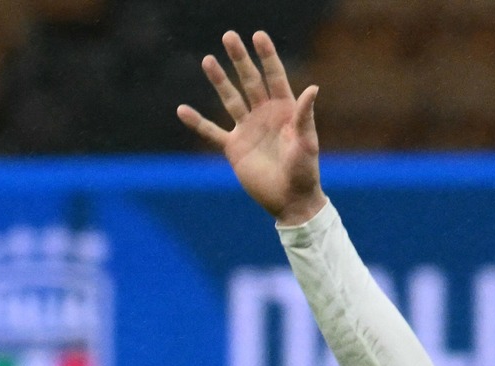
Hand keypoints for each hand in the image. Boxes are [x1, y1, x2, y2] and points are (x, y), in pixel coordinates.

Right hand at [177, 31, 326, 225]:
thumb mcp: (307, 143)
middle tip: (229, 36)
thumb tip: (312, 88)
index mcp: (285, 111)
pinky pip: (211, 132)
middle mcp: (265, 115)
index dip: (267, 57)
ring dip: (219, 81)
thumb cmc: (305, 173)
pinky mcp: (234, 147)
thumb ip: (306, 116)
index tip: (258, 35)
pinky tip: (182, 110)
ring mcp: (248, 129)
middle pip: (250, 81)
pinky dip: (197, 123)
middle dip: (240, 59)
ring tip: (208, 60)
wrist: (291, 201)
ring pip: (230, 99)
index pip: (275, 77)